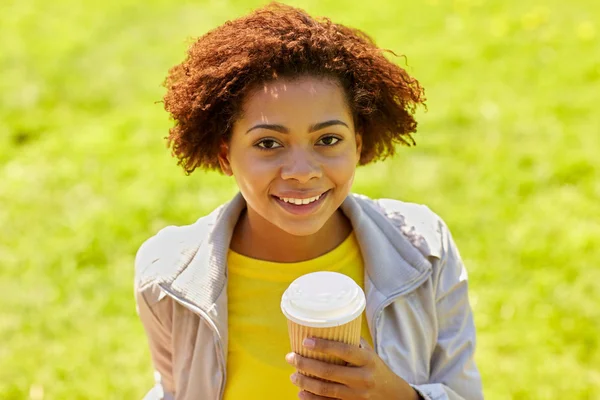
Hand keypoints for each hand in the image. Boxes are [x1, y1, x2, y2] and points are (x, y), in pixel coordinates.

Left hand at [285, 337, 419, 399]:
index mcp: (367, 361)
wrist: (394, 397)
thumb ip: (353, 343)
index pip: (344, 351)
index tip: (305, 341)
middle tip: (291, 358)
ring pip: (326, 390)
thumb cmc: (377, 370)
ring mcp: (357, 396)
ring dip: (305, 382)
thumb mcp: (371, 354)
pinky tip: (301, 393)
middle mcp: (362, 378)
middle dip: (306, 364)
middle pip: (329, 372)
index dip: (323, 346)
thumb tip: (329, 327)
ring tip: (293, 375)